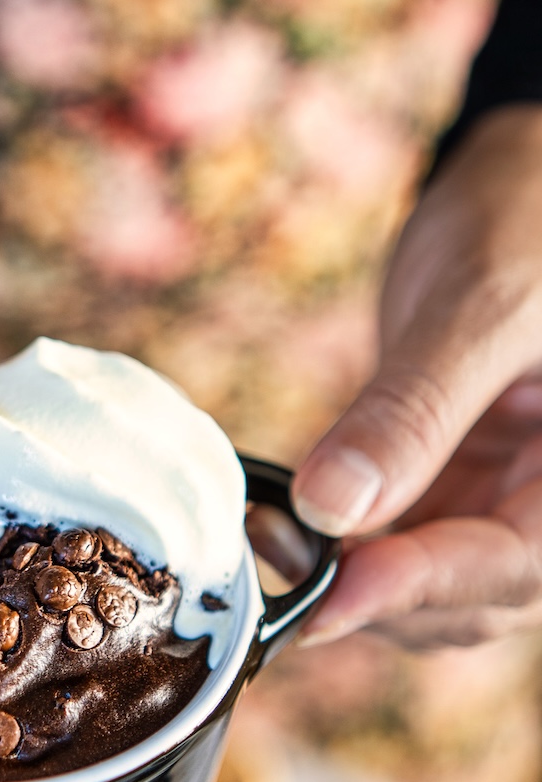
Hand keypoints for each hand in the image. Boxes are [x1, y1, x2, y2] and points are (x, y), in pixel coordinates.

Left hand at [292, 105, 541, 648]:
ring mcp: (508, 502)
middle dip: (370, 592)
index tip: (328, 597)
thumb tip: (331, 508)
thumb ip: (412, 411)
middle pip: (472, 599)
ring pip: (427, 587)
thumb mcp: (480, 304)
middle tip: (271, 556)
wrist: (523, 182)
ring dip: (344, 579)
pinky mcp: (457, 493)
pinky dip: (338, 546)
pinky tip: (280, 519)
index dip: (421, 588)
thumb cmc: (531, 216)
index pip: (516, 566)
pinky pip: (398, 545)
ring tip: (265, 533)